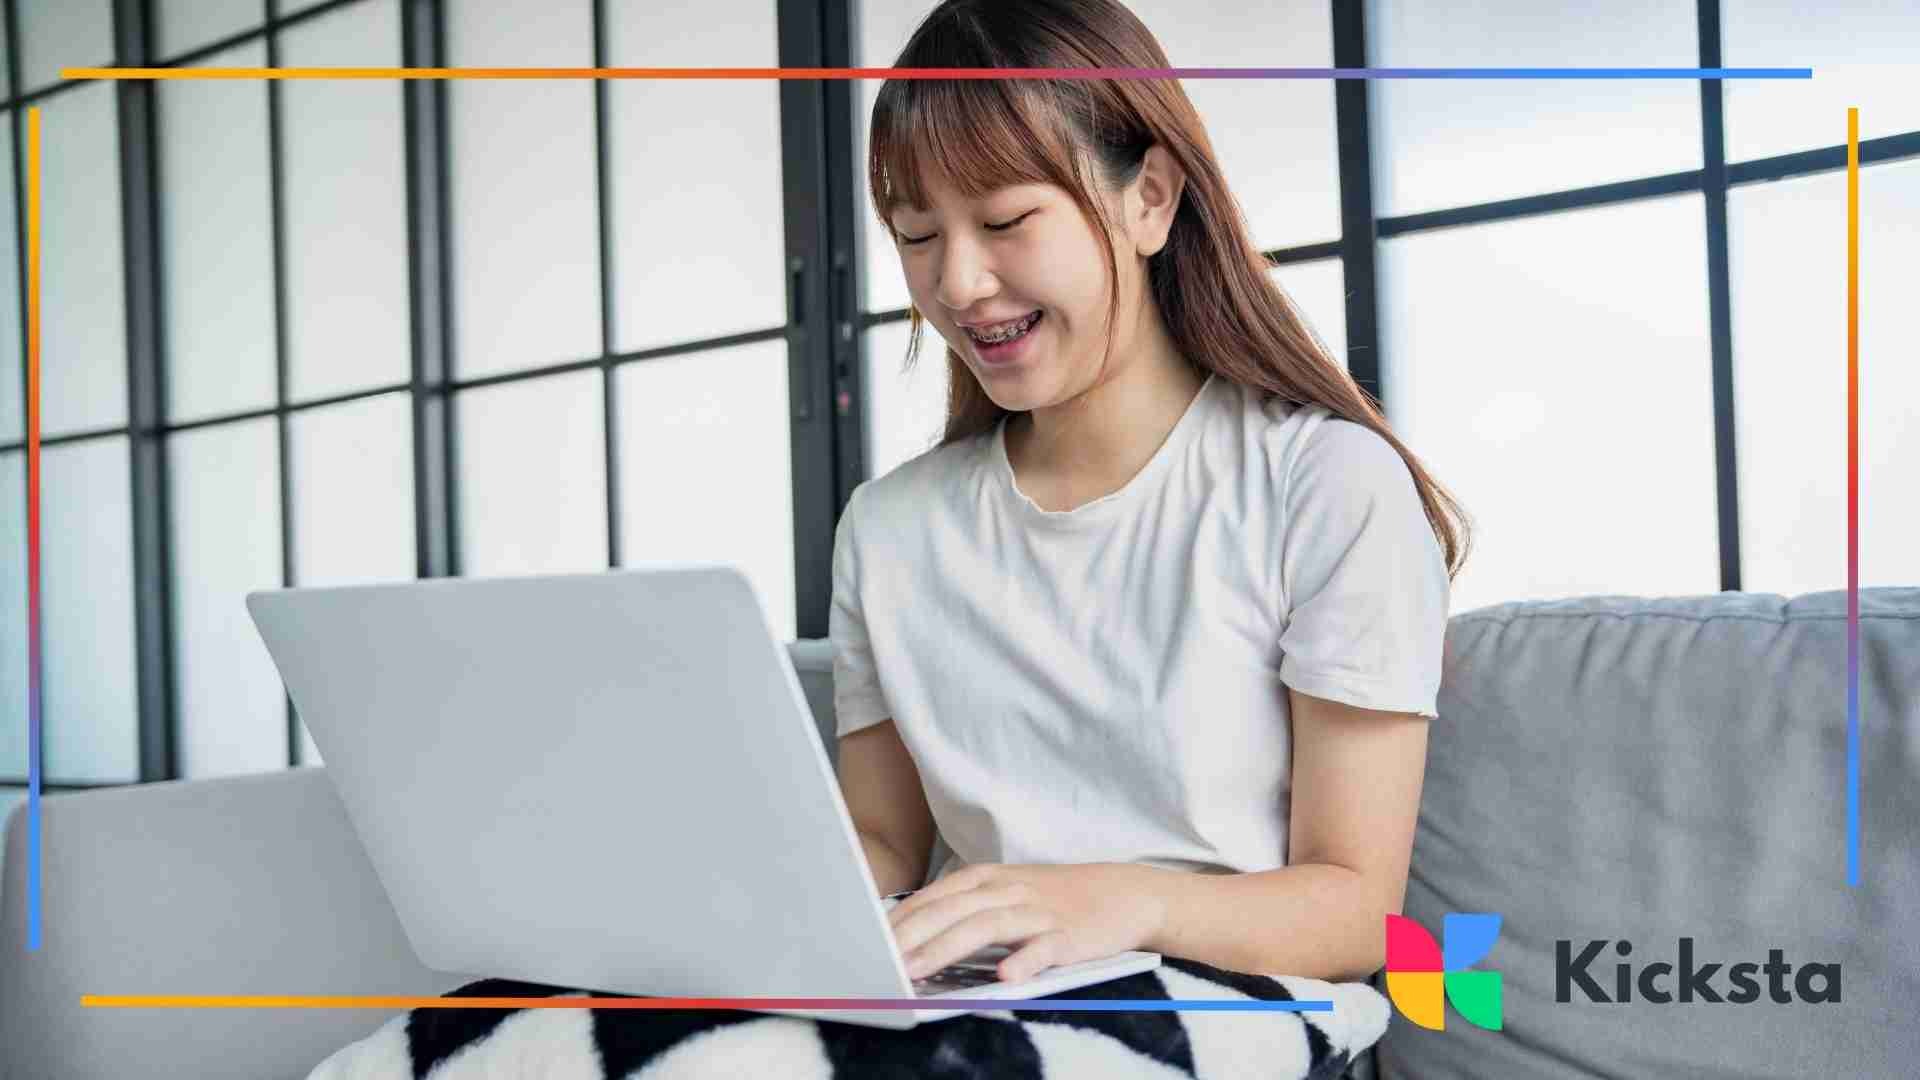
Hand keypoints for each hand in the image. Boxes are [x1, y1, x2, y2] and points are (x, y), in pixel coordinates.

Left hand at [886, 862, 1164, 983]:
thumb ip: (965, 908)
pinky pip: (1044, 948)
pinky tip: (1004, 976)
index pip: (935, 897)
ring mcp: (1040, 912)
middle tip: (877, 960)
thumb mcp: (1007, 893)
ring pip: (987, 927)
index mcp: (990, 879)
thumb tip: (912, 933)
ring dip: (947, 948)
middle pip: (951, 910)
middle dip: (910, 936)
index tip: (866, 940)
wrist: (1125, 894)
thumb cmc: (1055, 898)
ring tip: (915, 970)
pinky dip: (1024, 959)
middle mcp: (1010, 890)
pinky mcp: (1070, 936)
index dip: (900, 919)